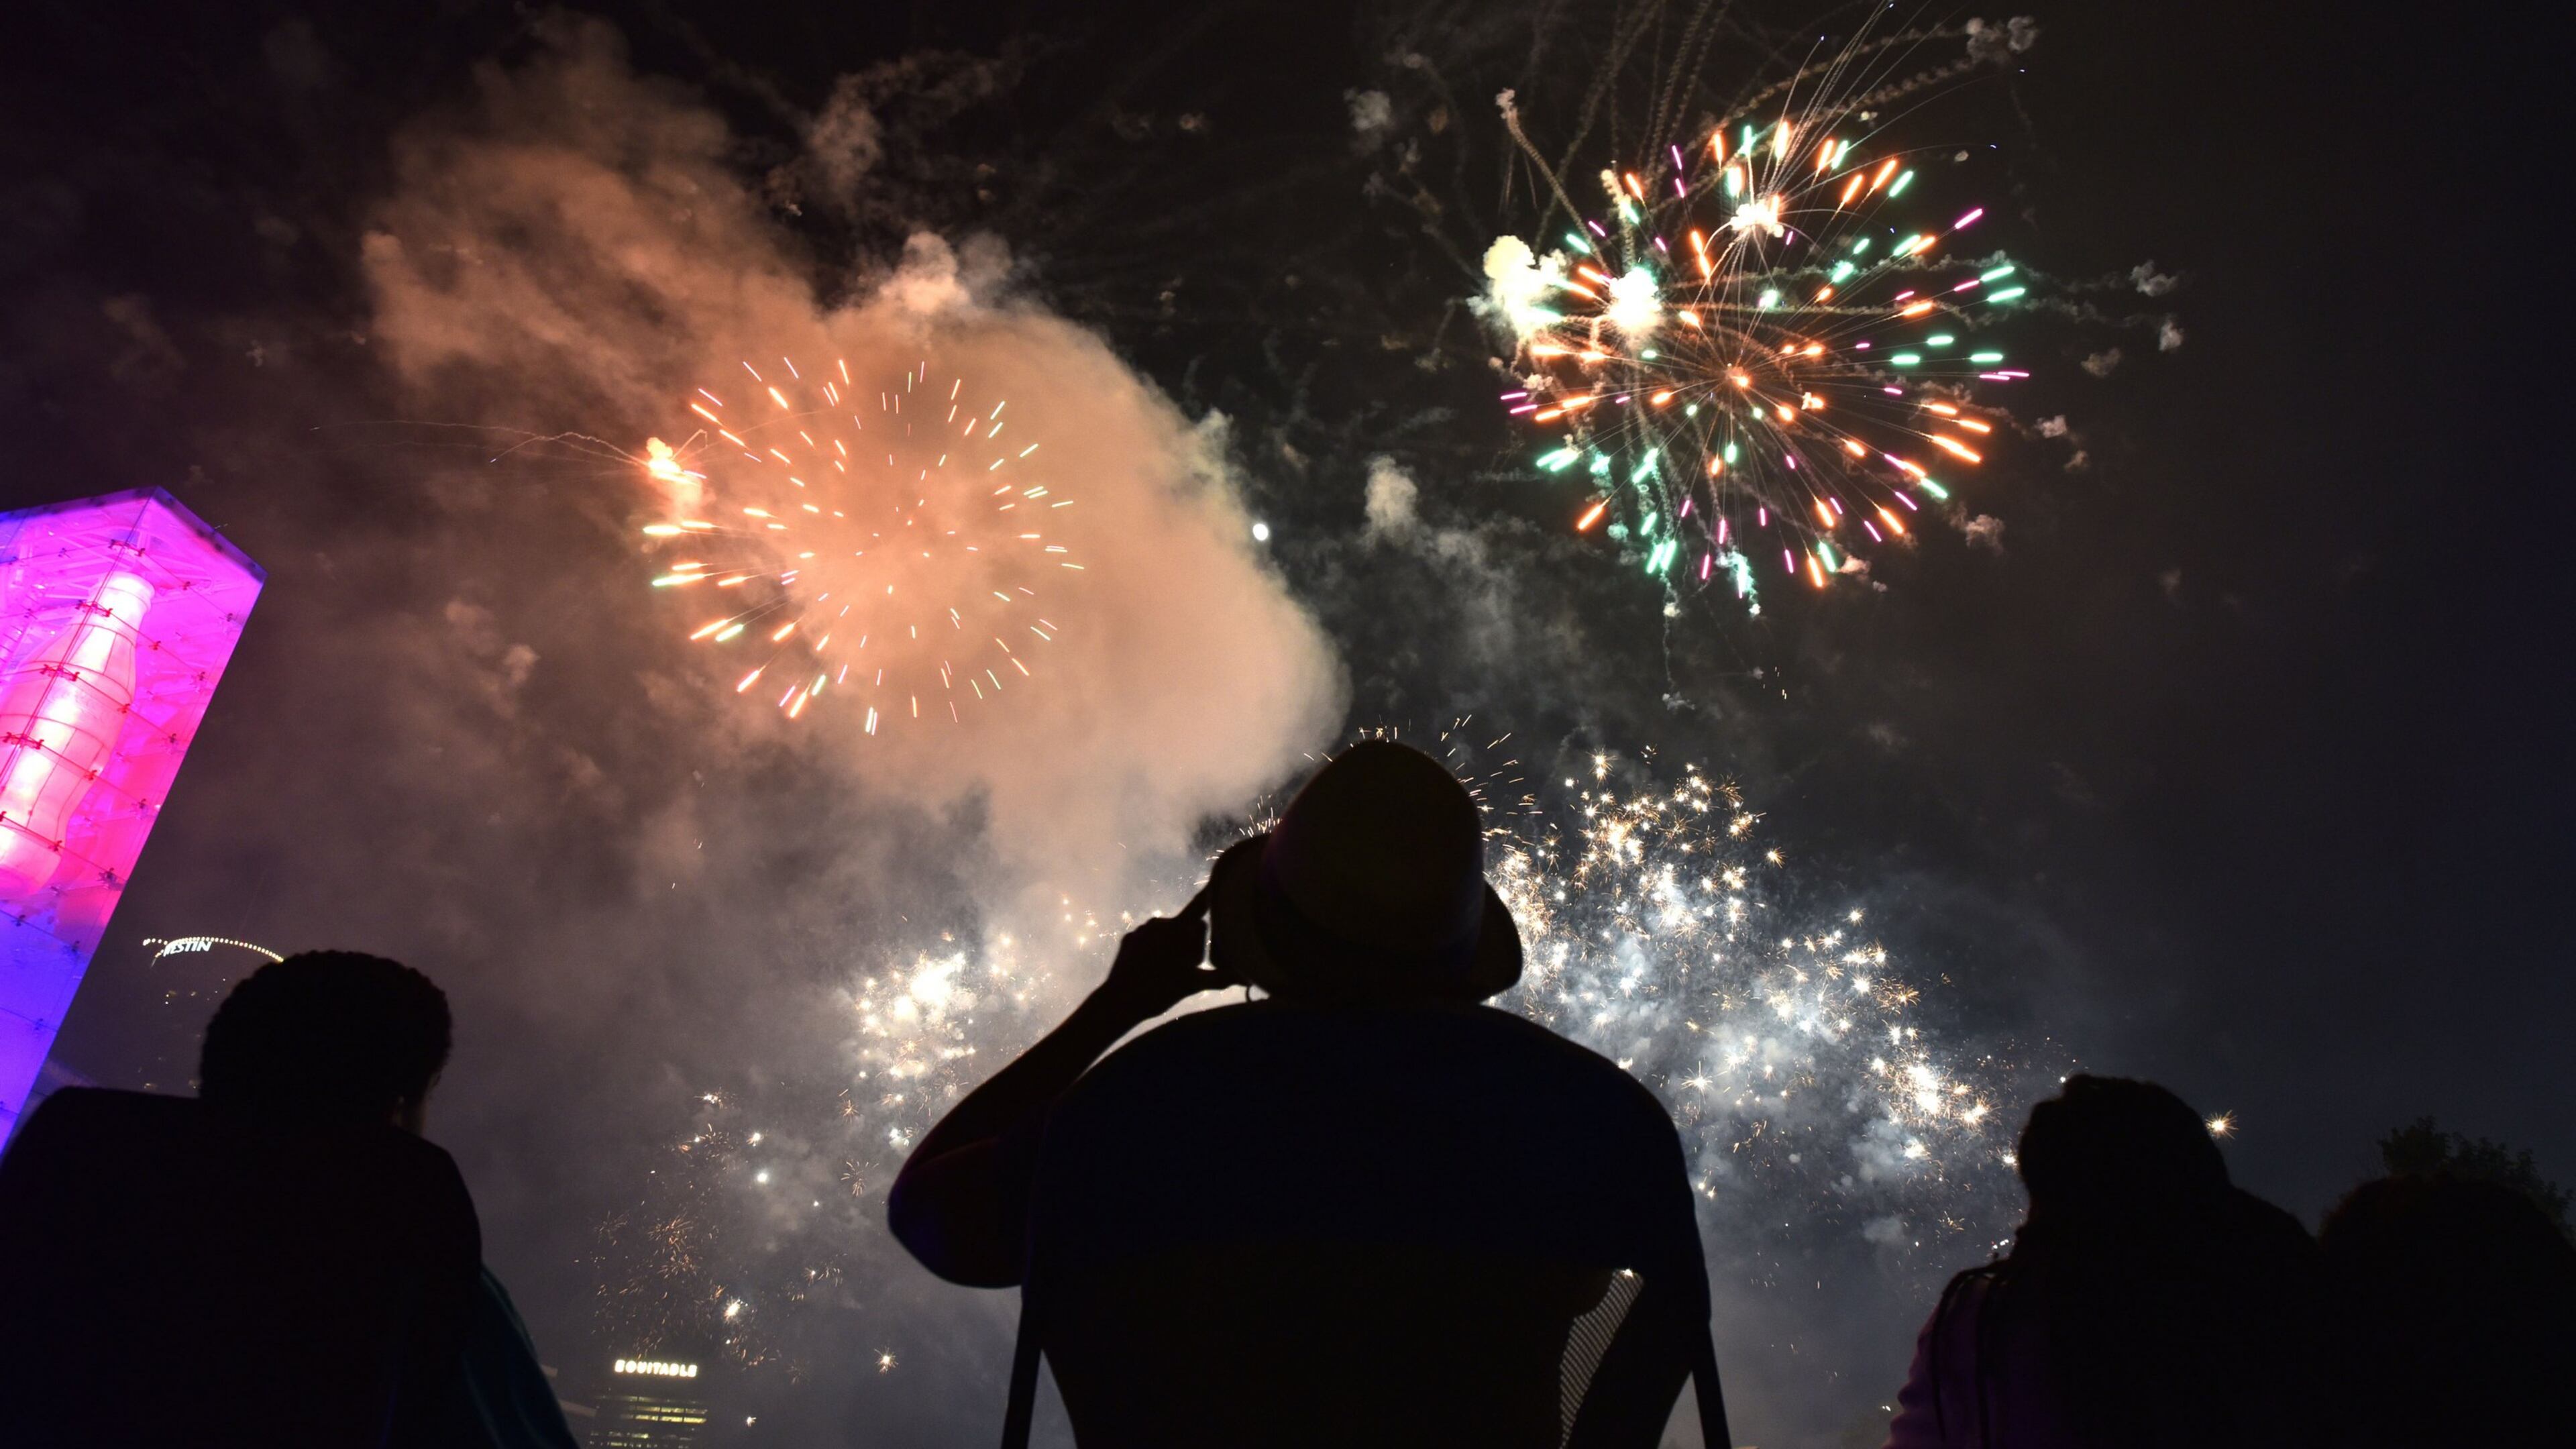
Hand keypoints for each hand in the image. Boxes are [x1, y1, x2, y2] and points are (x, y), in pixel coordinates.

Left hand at [1090, 887, 1232, 1023]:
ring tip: (1168, 970)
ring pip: (1167, 933)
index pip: (1200, 906)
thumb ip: (1221, 978)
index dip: (1211, 896)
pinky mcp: (1129, 938)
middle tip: (1189, 966)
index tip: (1219, 881)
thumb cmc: (1160, 991)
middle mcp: (1160, 922)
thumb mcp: (1193, 985)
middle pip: (1187, 926)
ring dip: (1172, 946)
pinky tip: (1151, 968)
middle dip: (1191, 941)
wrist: (1120, 1001)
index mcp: (1178, 929)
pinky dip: (1153, 950)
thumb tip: (1248, 978)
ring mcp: (1142, 929)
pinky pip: (1148, 939)